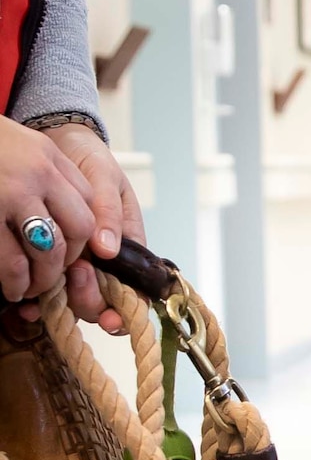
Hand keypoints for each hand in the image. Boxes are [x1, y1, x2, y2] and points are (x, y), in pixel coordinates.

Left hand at [16, 123, 144, 333]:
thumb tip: (108, 250)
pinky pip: (49, 290)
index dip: (125, 310)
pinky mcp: (53, 260)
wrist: (61, 143)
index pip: (134, 291)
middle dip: (89, 298)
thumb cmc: (91, 160)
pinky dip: (38, 302)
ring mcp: (79, 262)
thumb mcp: (105, 179)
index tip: (109, 315)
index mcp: (129, 246)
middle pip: (102, 302)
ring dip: (62, 302)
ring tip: (46, 286)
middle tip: (76, 273)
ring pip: (74, 300)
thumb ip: (108, 213)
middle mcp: (106, 262)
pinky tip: (26, 304)